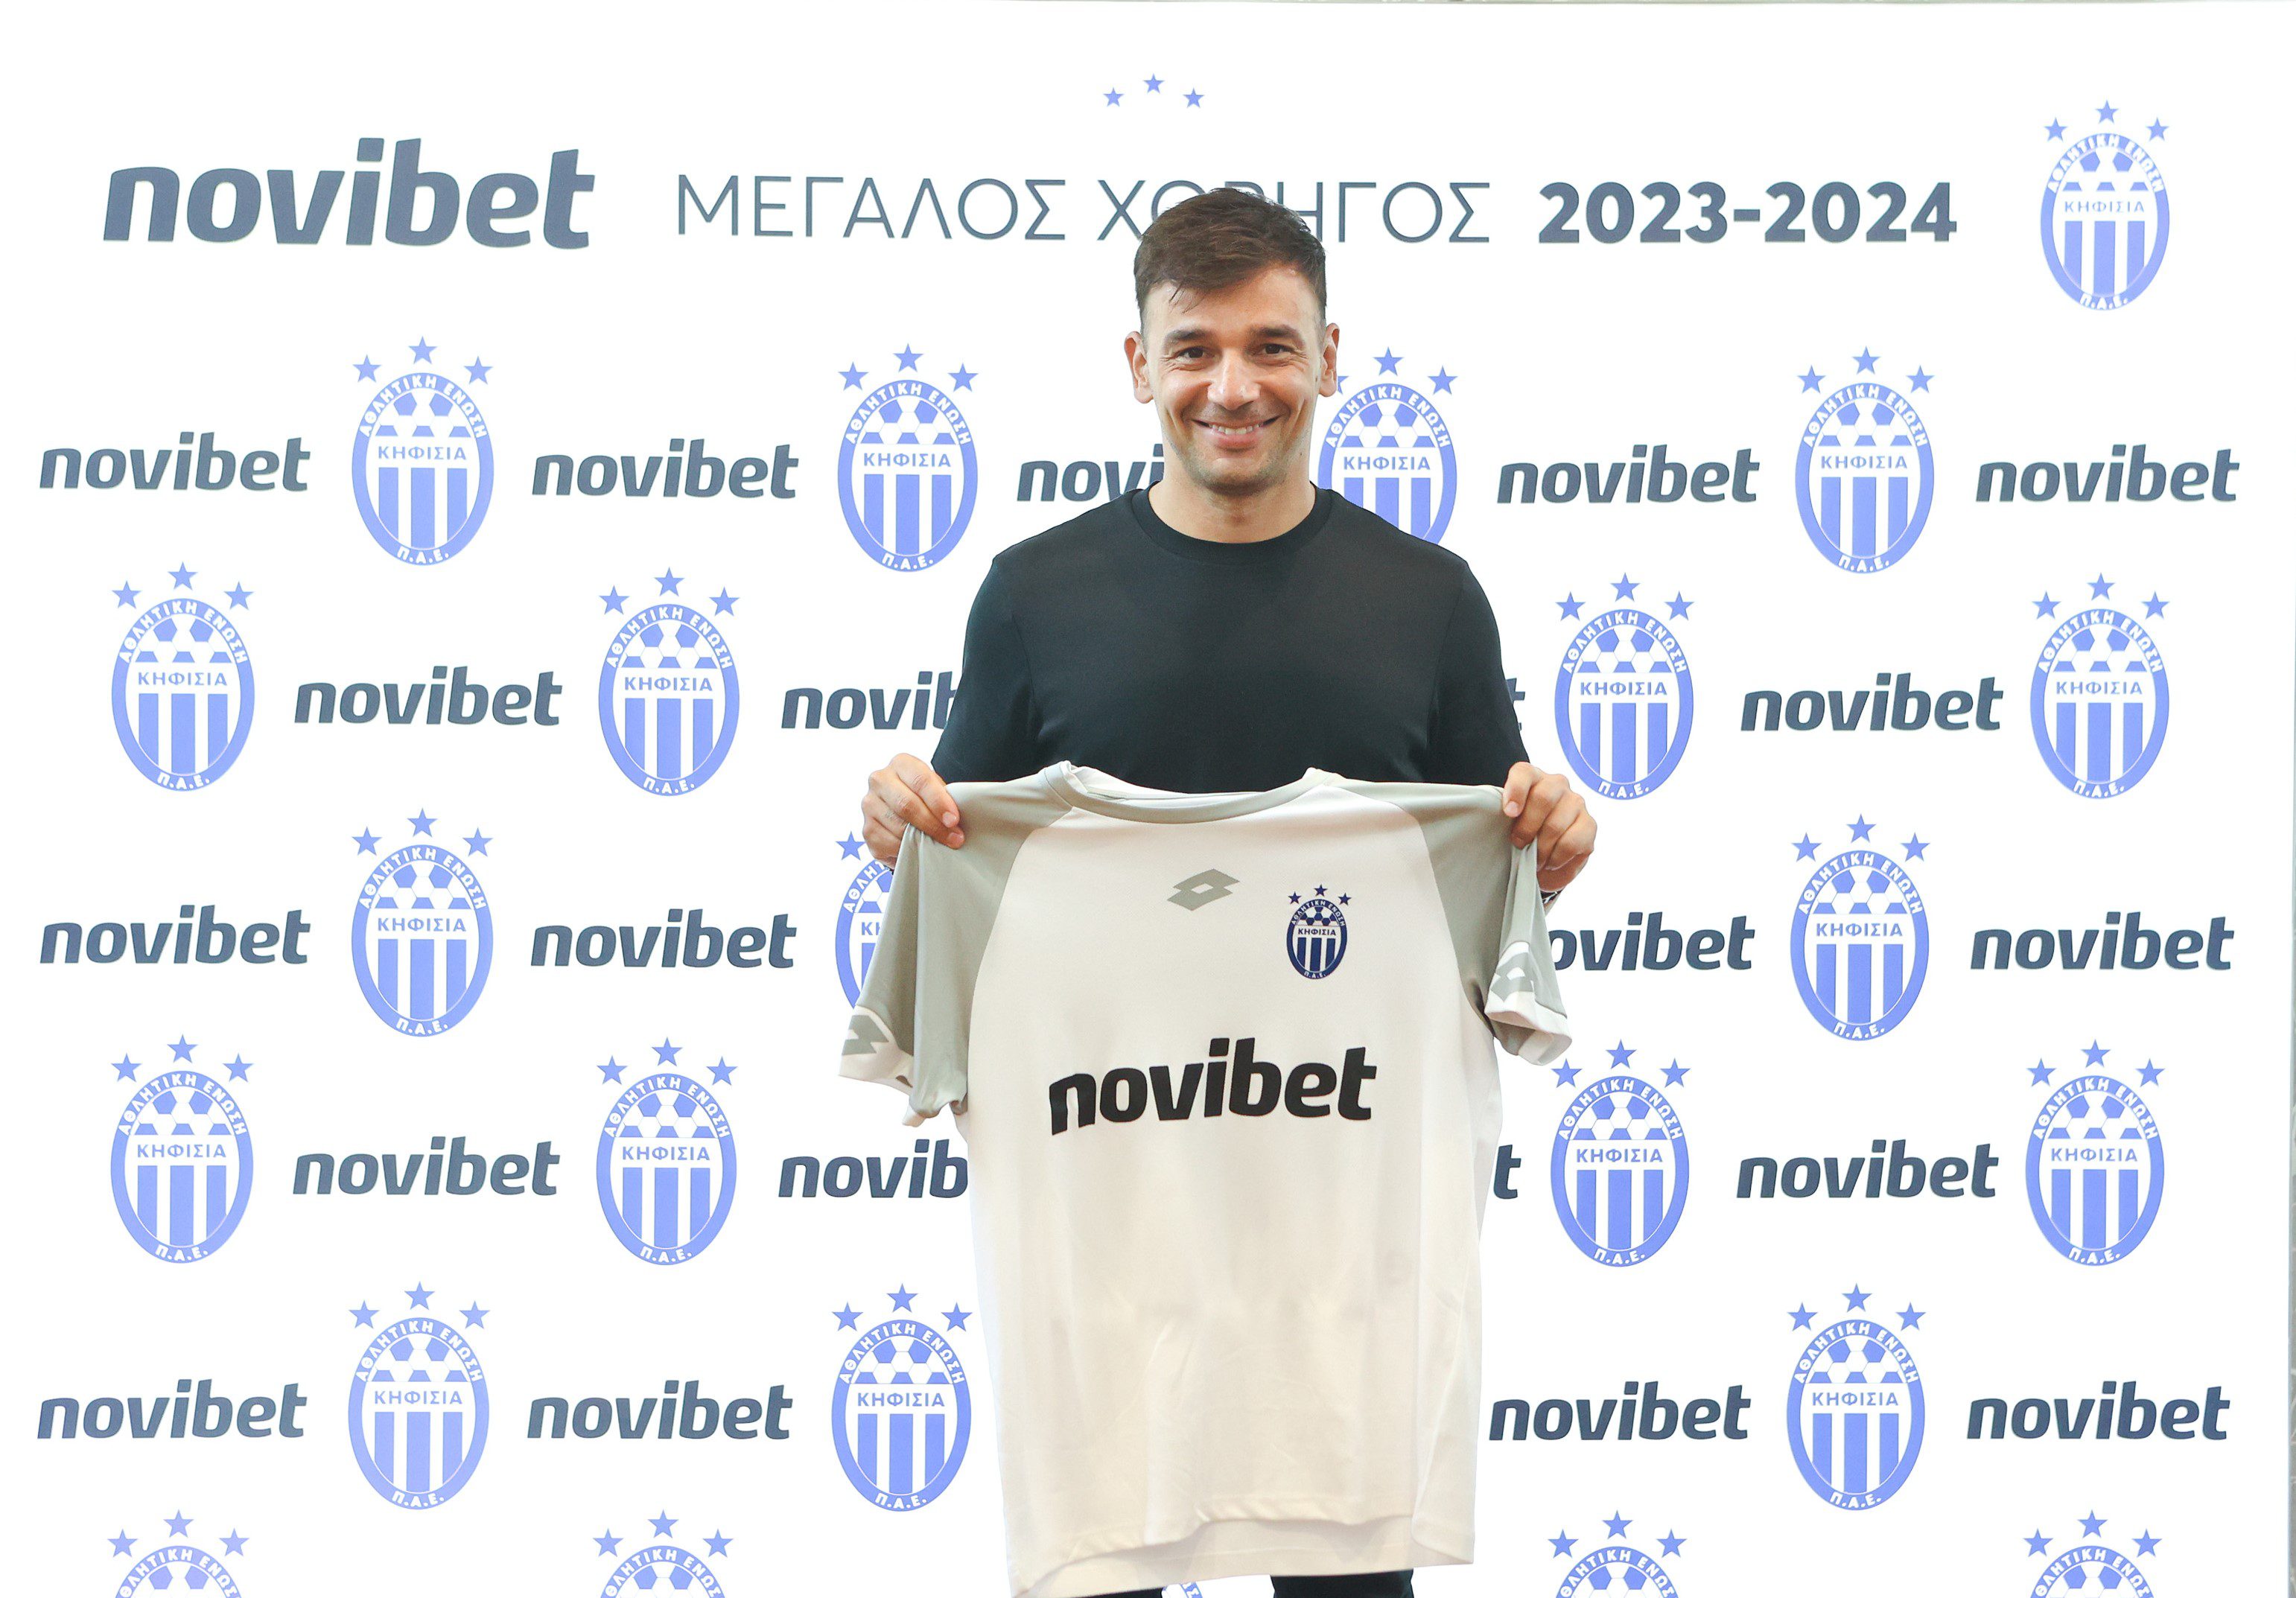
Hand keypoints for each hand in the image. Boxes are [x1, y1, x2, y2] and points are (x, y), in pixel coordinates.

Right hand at [862, 753, 962, 864]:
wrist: (903, 810)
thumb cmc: (924, 797)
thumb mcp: (936, 789)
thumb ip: (944, 798)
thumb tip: (955, 820)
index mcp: (901, 764)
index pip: (920, 781)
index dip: (939, 802)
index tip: (953, 819)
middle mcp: (880, 780)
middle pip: (907, 805)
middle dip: (933, 824)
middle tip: (954, 838)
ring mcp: (870, 805)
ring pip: (898, 826)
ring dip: (923, 840)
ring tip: (941, 846)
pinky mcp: (867, 829)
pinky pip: (889, 843)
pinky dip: (907, 849)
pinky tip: (919, 849)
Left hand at [1500, 761, 1592, 894]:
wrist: (1543, 856)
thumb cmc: (1520, 833)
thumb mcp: (1505, 823)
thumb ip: (1501, 818)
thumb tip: (1500, 826)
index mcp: (1532, 777)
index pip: (1524, 773)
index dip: (1515, 791)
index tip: (1508, 813)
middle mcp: (1557, 784)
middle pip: (1543, 798)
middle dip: (1526, 828)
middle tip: (1518, 845)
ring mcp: (1576, 803)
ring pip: (1556, 824)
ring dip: (1540, 849)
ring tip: (1533, 860)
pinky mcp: (1590, 825)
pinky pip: (1572, 843)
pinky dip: (1556, 858)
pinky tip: (1549, 862)